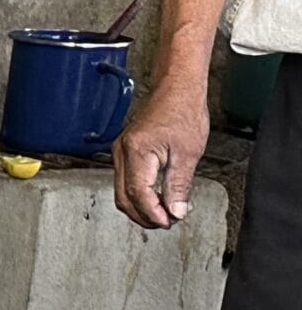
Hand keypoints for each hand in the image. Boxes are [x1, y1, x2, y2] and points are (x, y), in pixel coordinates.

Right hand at [113, 85, 209, 229]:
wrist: (176, 87)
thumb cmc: (183, 109)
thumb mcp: (189, 151)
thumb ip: (179, 184)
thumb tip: (175, 210)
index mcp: (137, 152)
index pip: (138, 194)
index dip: (152, 213)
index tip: (168, 222)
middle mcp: (122, 153)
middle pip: (124, 198)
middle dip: (144, 215)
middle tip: (166, 222)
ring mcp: (119, 153)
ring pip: (121, 193)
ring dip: (140, 208)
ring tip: (162, 213)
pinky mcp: (124, 153)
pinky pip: (124, 182)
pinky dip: (137, 196)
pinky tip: (154, 198)